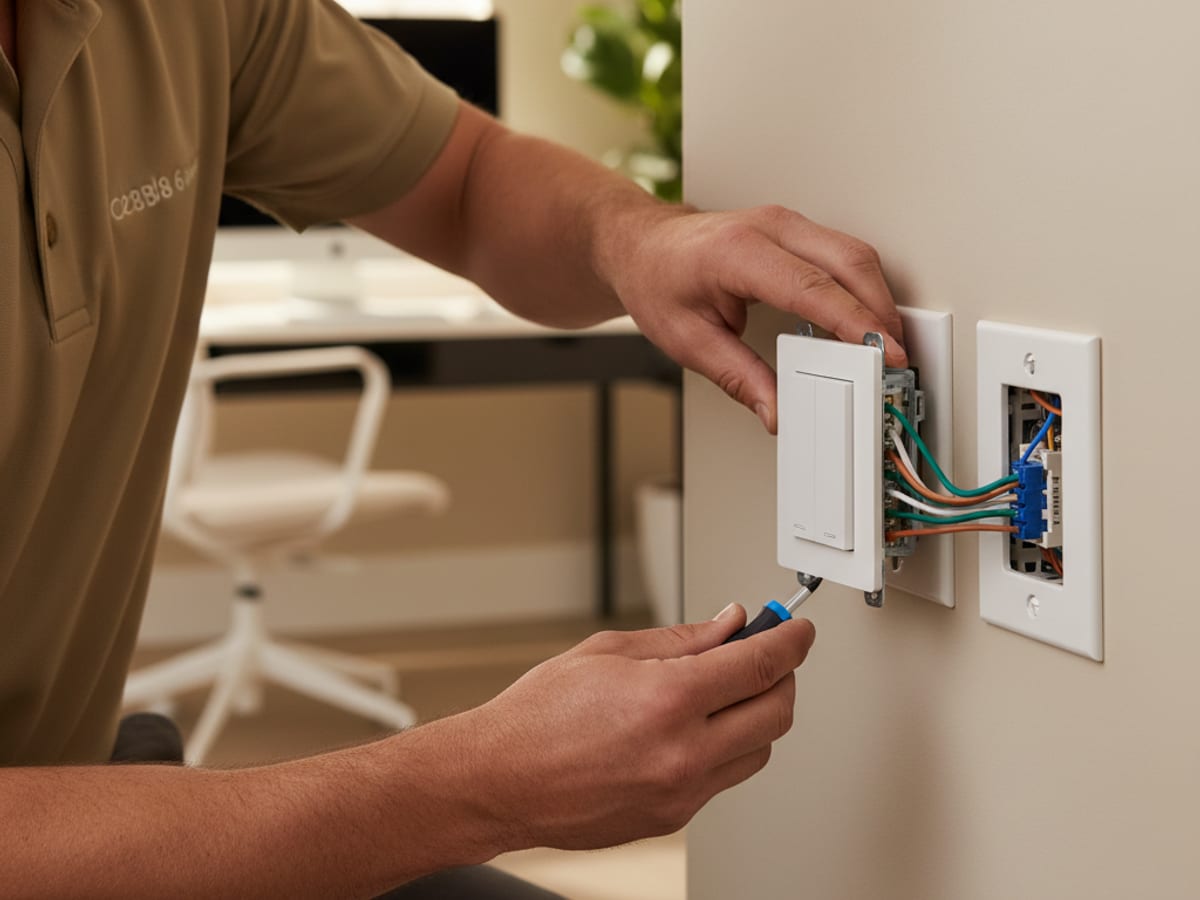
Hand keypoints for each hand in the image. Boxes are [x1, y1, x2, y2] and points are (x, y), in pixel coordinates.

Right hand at [452, 604, 815, 851]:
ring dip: (756, 716)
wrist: (500, 781)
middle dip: (782, 678)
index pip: (761, 666)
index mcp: (668, 700)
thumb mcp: (609, 652)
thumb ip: (681, 638)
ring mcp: (682, 792)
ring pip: (758, 750)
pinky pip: (723, 778)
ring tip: (723, 692)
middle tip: (765, 655)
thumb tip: (730, 625)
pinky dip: (723, 747)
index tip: (799, 630)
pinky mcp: (673, 817)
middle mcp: (684, 752)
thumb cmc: (538, 716)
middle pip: (777, 712)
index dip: (791, 641)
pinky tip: (692, 727)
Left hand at [608, 204, 906, 432]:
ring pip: (853, 252)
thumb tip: (776, 409)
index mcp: (737, 253)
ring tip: (885, 345)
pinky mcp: (793, 231)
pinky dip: (861, 286)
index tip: (883, 351)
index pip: (812, 287)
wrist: (642, 247)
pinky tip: (864, 319)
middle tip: (896, 357)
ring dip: (876, 298)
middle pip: (848, 261)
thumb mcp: (688, 340)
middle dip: (881, 310)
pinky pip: (841, 253)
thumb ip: (739, 377)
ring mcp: (784, 224)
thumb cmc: (657, 281)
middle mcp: (768, 228)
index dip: (854, 321)